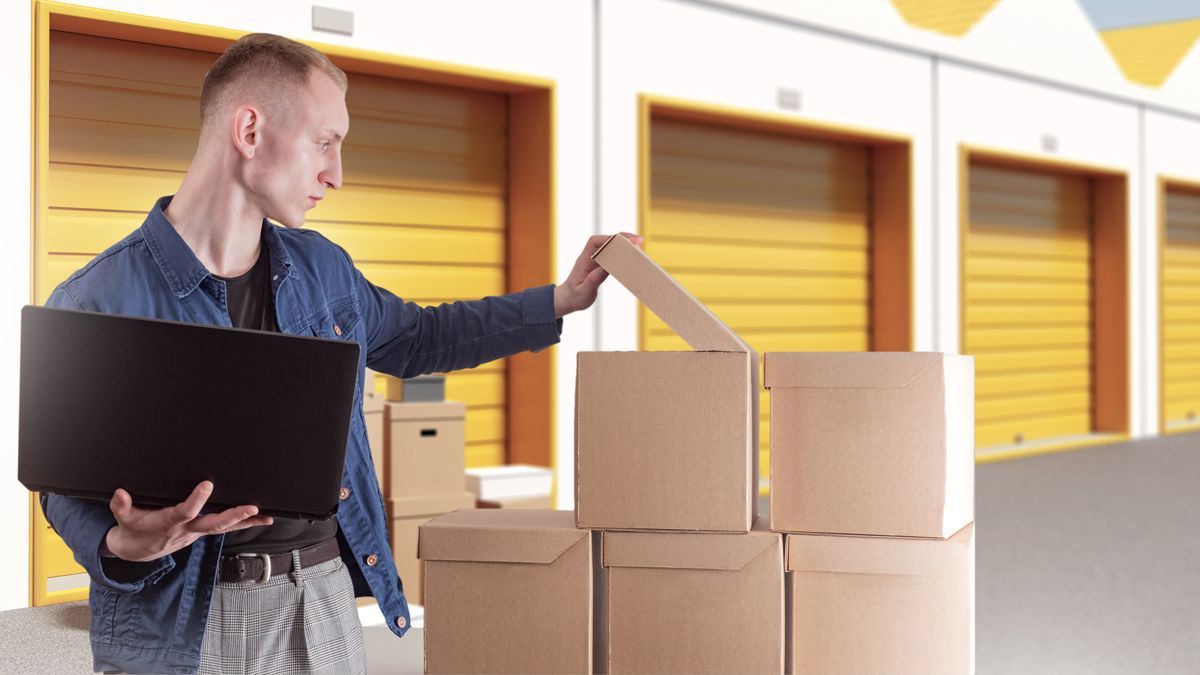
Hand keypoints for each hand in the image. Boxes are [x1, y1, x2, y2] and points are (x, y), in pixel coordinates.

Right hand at [103, 481, 272, 561]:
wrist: (136, 551)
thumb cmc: (132, 530)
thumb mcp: (123, 518)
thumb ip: (121, 506)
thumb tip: (120, 494)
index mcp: (168, 523)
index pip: (184, 511)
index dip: (196, 500)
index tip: (206, 485)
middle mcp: (186, 529)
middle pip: (212, 524)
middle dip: (232, 516)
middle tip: (250, 508)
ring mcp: (195, 533)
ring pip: (223, 528)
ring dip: (244, 522)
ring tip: (264, 516)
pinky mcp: (201, 533)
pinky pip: (224, 529)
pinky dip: (243, 524)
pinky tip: (261, 520)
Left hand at [553, 233, 642, 318]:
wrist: (568, 299)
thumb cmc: (575, 296)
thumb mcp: (585, 290)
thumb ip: (595, 279)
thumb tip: (608, 267)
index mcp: (584, 260)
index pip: (595, 242)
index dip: (610, 239)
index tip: (624, 241)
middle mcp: (590, 257)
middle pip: (606, 241)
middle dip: (622, 238)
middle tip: (639, 241)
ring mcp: (596, 260)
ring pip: (611, 246)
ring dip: (624, 244)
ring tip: (639, 246)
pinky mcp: (601, 265)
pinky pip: (613, 255)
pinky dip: (623, 253)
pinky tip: (633, 256)